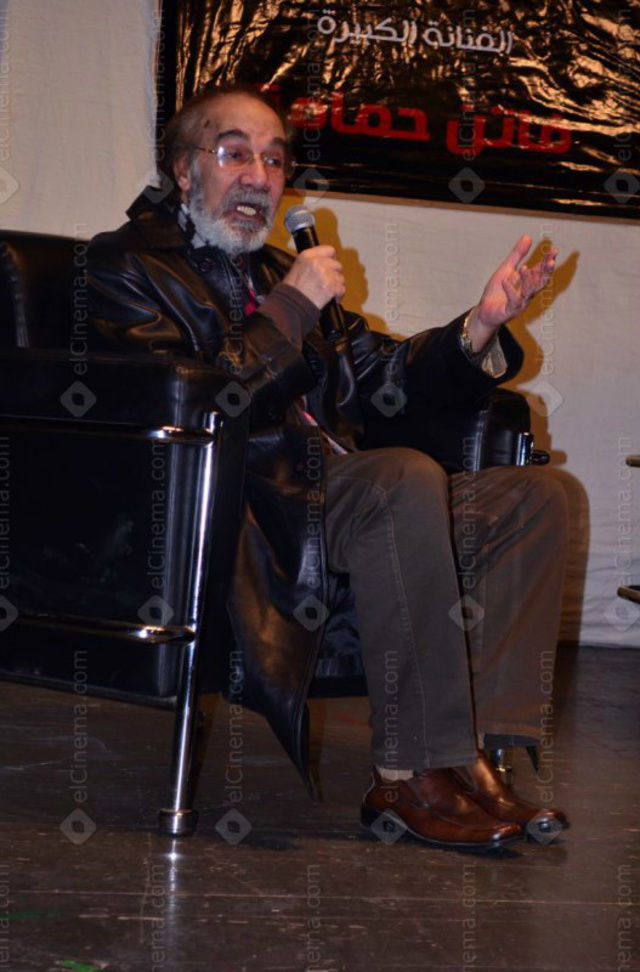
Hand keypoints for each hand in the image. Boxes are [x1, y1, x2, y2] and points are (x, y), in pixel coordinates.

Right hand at [282, 246, 345, 309]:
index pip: (329, 250)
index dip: (333, 259)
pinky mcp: (331, 286)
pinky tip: (332, 299)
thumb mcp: (297, 268)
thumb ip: (312, 262)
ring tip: (328, 292)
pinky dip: (338, 296)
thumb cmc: (292, 290)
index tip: (332, 265)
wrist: (292, 304)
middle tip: (329, 282)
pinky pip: (342, 289)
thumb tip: (326, 263)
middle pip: (337, 265)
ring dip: (336, 286)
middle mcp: (317, 262)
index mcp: (307, 256)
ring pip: (340, 278)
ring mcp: (325, 274)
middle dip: (335, 275)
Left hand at [467, 235, 557, 351]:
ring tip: (524, 268)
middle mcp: (528, 292)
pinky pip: (514, 301)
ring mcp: (520, 302)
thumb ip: (518, 254)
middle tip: (550, 261)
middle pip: (541, 282)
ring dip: (528, 280)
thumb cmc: (497, 290)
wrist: (484, 310)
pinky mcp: (510, 311)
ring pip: (529, 291)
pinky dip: (510, 290)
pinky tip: (505, 281)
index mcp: (528, 281)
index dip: (548, 261)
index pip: (542, 270)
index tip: (554, 251)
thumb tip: (528, 236)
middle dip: (546, 272)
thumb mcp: (506, 268)